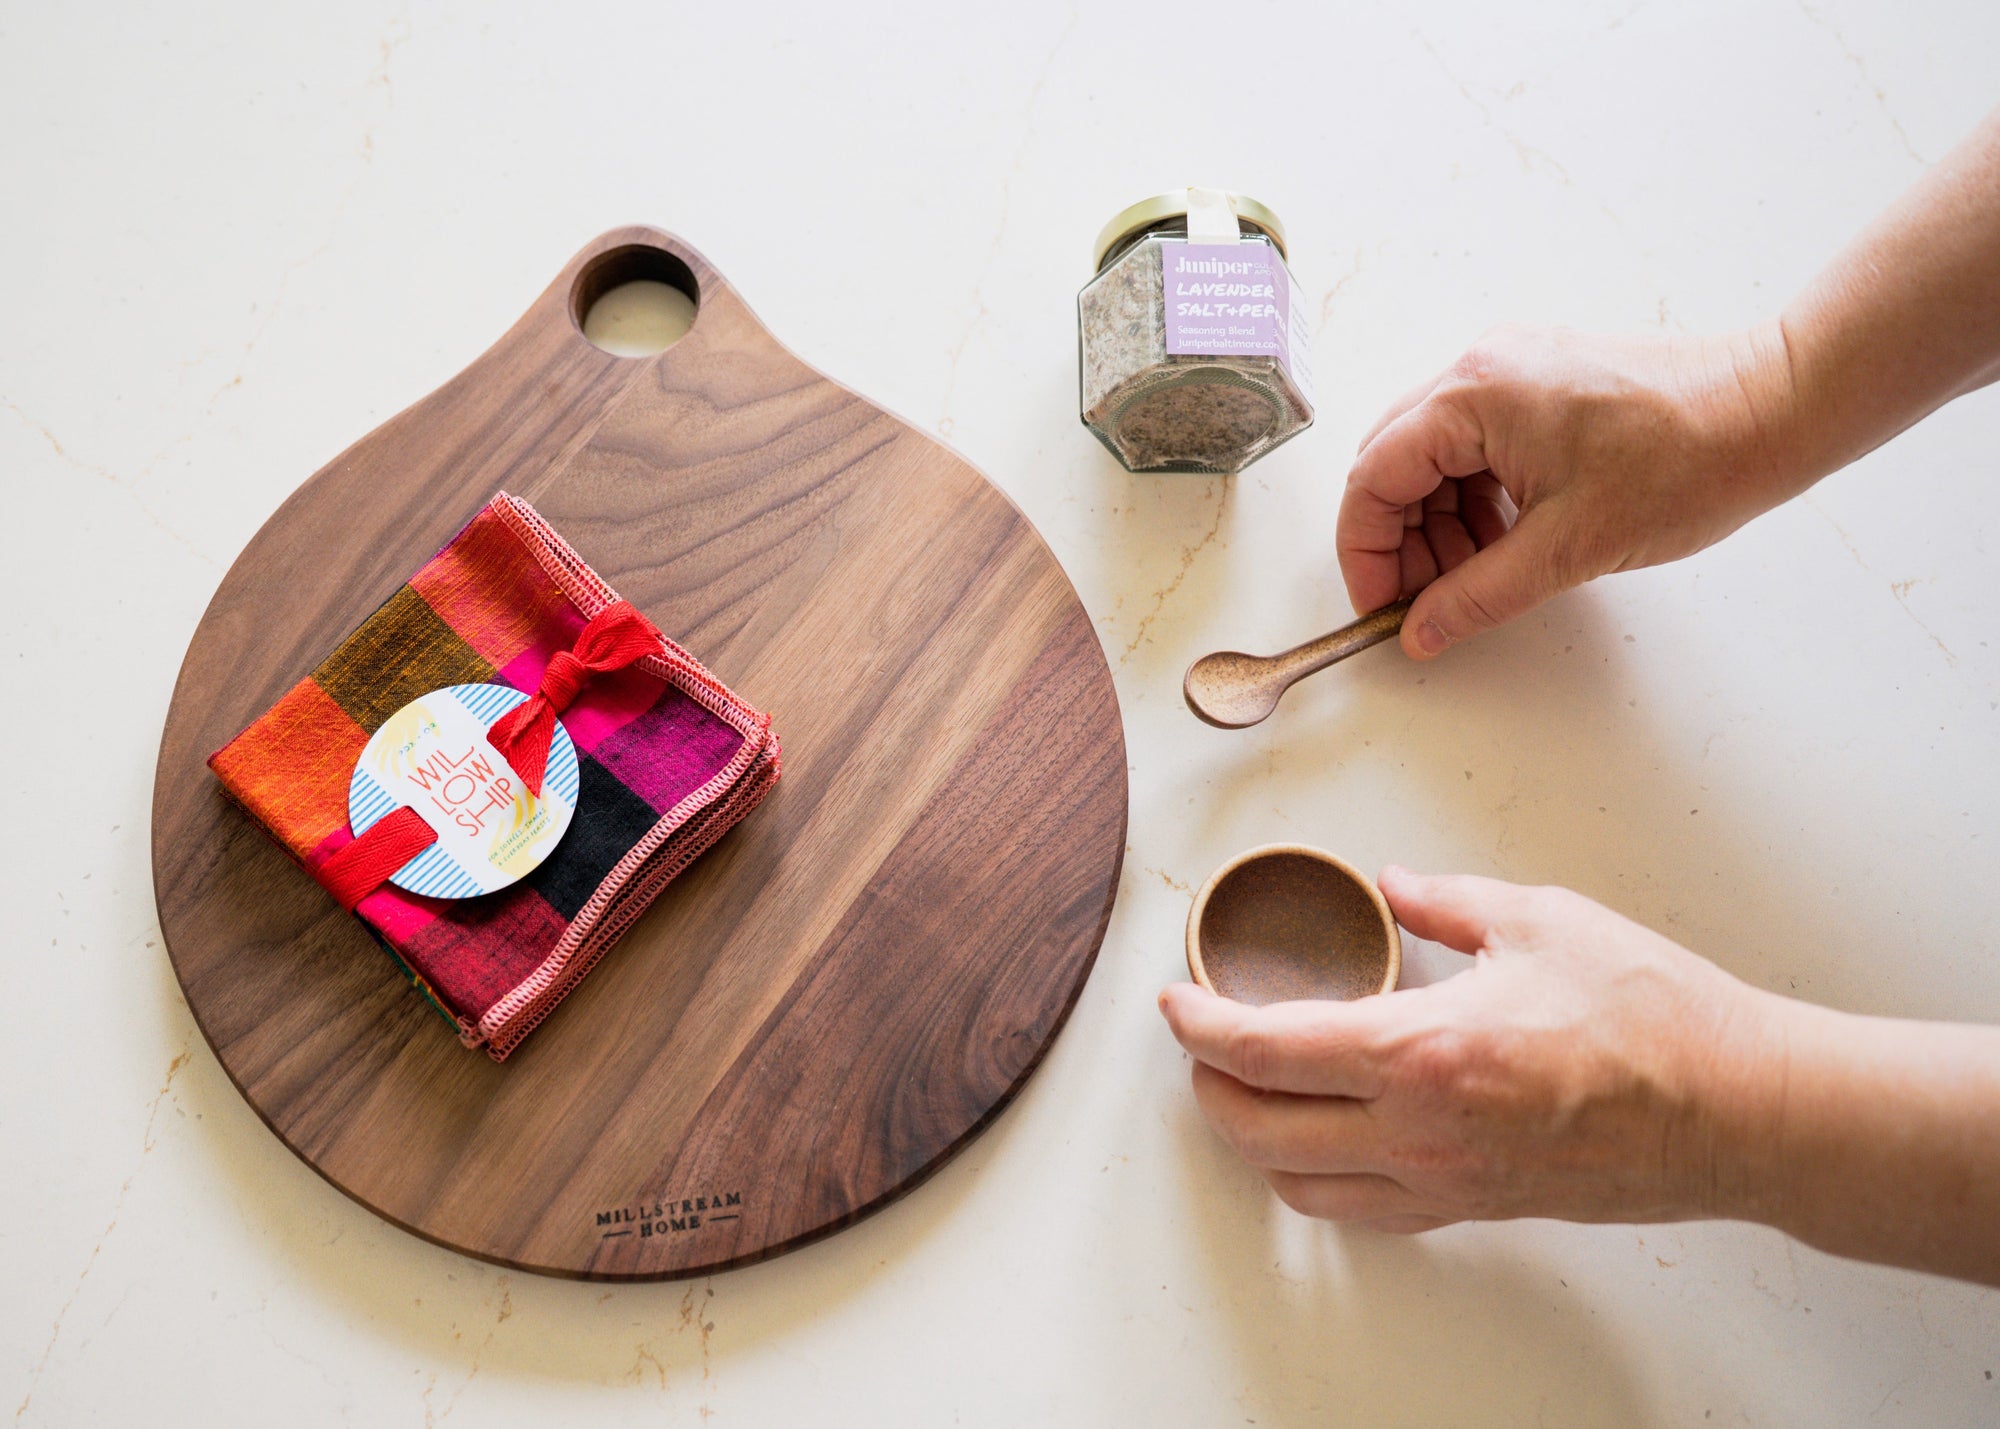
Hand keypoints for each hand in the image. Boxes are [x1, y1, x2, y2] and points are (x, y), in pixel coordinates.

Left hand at [1159, 867, 1788, 1231]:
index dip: (1199, 1026)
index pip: (1265, 1050)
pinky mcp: (1474, 1208)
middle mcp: (1418, 1132)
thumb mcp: (1538, 919)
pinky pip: (1363, 1211)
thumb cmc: (1653, 1015)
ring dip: (1253, 1139)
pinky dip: (1315, 1177)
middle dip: (1207, 1085)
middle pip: (1258, 1128)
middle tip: (1199, 1040)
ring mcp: (1443, 1182)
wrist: (1736, 1110)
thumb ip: (1444, 901)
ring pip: (1299, 1182)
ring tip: (1246, 1088)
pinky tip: (1321, 1138)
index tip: (1176, 1001)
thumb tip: (1395, 887)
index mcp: (1421, 1051)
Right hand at [1338, 323, 1805, 658]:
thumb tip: (1420, 631)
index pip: (1373, 479)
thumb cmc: (1688, 459)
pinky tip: (1504, 540)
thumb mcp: (1568, 548)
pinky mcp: (1543, 382)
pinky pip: (1475, 444)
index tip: (1383, 607)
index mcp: (1472, 396)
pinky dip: (1473, 498)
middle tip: (1426, 599)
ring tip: (1474, 576)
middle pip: (1392, 464)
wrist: (1776, 408)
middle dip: (1398, 541)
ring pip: (1432, 457)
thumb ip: (1477, 596)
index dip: (1366, 553)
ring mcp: (1512, 370)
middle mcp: (1480, 369)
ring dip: (1437, 523)